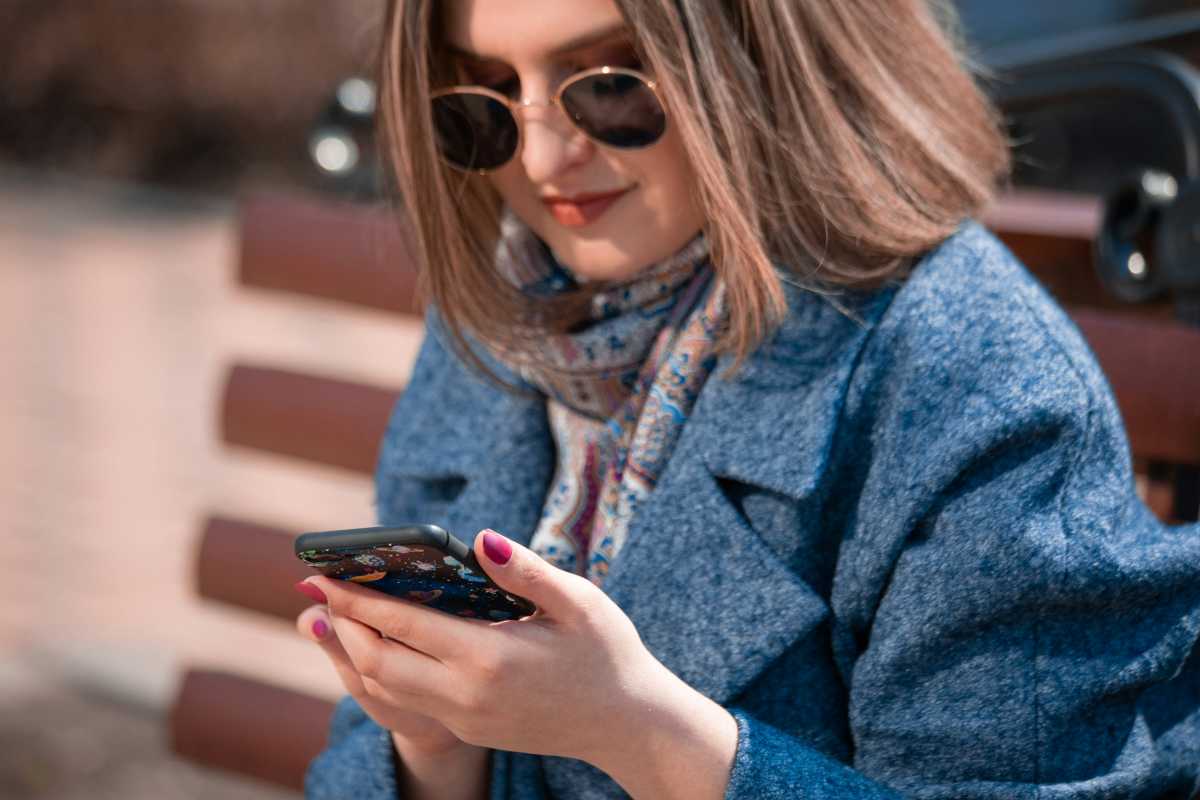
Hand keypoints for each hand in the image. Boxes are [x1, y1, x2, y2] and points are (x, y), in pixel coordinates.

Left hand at [297, 529, 686, 766]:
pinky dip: (381, 674)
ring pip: (386, 690)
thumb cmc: (607, 653)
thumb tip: (480, 538)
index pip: (401, 624)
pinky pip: (409, 704)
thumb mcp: (577, 601)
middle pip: (377, 662)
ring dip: (354, 653)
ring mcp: (466, 720)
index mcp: (489, 658)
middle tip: (317, 592)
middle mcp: (467, 696)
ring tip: (334, 621)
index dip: (356, 599)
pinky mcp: (471, 732)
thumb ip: (525, 570)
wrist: (628, 724)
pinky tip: (380, 650)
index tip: (323, 575)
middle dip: (342, 626)